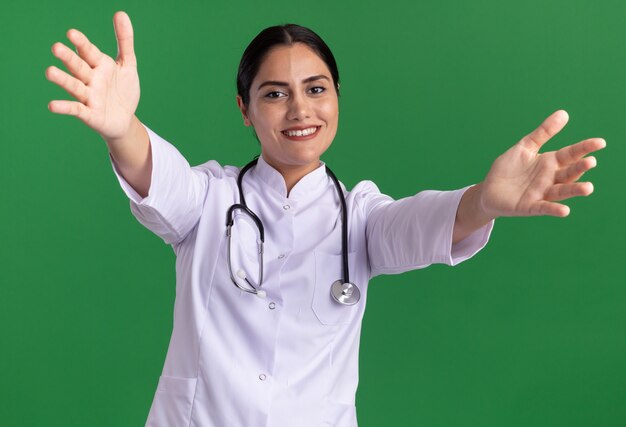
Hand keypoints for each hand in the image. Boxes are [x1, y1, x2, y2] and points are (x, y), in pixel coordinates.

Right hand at [46, 11, 138, 142]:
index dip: (81, 43)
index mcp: (99, 65)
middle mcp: (90, 79)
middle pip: (78, 67)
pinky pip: (76, 110)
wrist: (126, 119)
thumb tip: (121, 13)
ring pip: (74, 86)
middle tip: (56, 48)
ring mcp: (88, 97)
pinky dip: (65, 107)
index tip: (71, 33)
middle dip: (68, 58)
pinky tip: (52, 105)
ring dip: (62, 80)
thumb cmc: (123, 90)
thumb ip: (124, 40)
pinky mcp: (90, 114)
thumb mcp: (128, 64)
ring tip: (49, 71)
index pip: (89, 52)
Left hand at [479, 110, 605, 217]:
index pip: (570, 154)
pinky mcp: (530, 206)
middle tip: (591, 162)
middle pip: (569, 173)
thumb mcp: (525, 147)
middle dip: (580, 168)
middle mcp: (550, 178)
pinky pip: (544, 208)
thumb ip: (543, 133)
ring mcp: (541, 193)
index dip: (584, 148)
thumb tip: (564, 113)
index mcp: (550, 162)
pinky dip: (554, 209)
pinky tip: (564, 210)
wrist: (489, 190)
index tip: (600, 142)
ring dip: (574, 190)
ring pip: (561, 192)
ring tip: (588, 188)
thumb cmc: (509, 168)